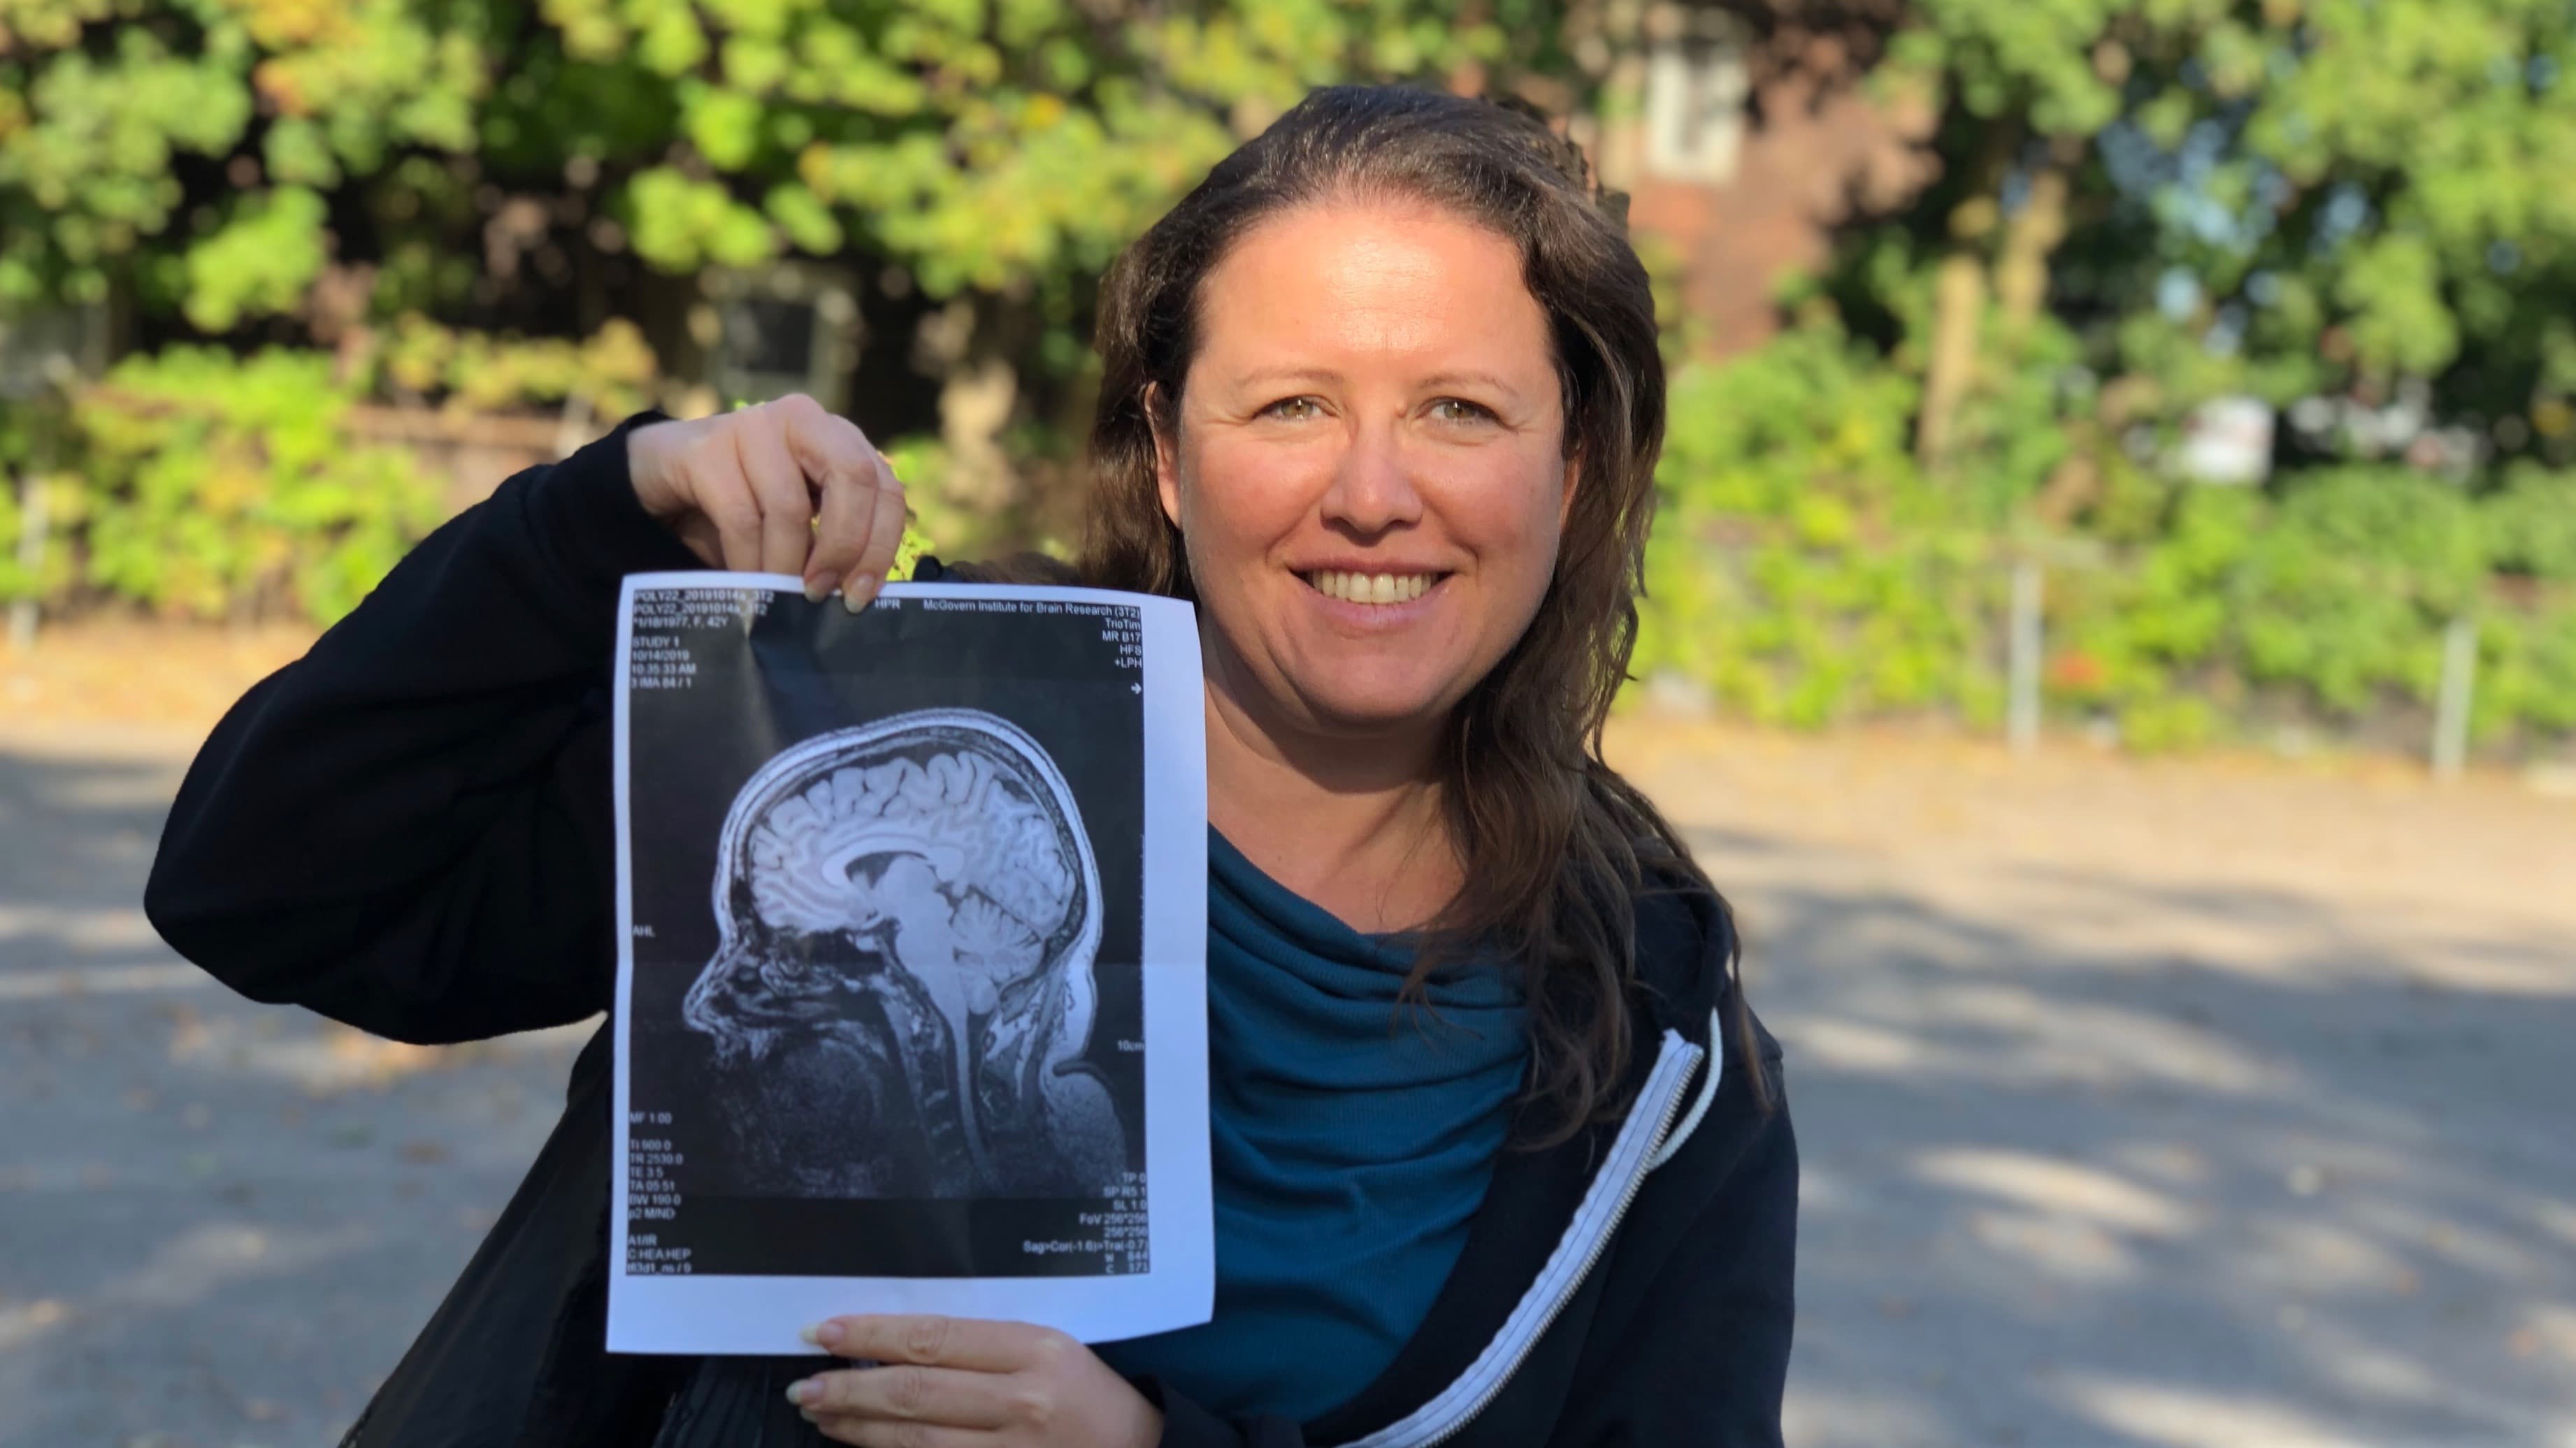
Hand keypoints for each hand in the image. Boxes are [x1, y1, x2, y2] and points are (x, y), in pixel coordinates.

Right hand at [625, 393, 907, 609]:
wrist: (663, 476)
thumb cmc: (744, 505)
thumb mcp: (799, 520)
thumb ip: (831, 543)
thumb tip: (856, 595)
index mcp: (839, 438)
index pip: (885, 485)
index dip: (881, 543)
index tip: (861, 593)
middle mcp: (804, 419)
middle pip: (852, 477)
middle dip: (844, 545)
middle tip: (820, 592)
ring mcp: (754, 425)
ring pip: (790, 506)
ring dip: (786, 565)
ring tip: (779, 597)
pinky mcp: (708, 447)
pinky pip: (741, 518)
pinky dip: (748, 563)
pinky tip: (748, 586)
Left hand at [789, 1314, 1162, 1447]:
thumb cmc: (1089, 1395)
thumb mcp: (1049, 1349)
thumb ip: (981, 1345)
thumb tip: (896, 1340)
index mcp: (1035, 1349)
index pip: (934, 1337)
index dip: (872, 1335)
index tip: (824, 1332)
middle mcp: (1022, 1401)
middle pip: (915, 1391)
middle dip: (849, 1387)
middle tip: (805, 1383)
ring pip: (915, 1440)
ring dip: (857, 1426)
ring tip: (819, 1412)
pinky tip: (859, 1445)